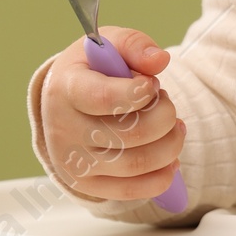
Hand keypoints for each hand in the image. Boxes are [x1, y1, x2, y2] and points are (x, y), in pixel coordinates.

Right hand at [40, 25, 185, 200]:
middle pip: (131, 134)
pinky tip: (170, 157)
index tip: (151, 84)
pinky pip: (133, 191)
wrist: (63, 104)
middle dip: (165, 116)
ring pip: (138, 164)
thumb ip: (134, 44)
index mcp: (65, 89)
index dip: (140, 93)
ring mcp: (74, 163)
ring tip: (173, 126)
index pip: (105, 99)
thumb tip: (159, 60)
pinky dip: (163, 175)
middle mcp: (64, 130)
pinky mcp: (87, 186)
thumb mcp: (108, 45)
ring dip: (170, 144)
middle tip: (164, 103)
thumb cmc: (92, 71)